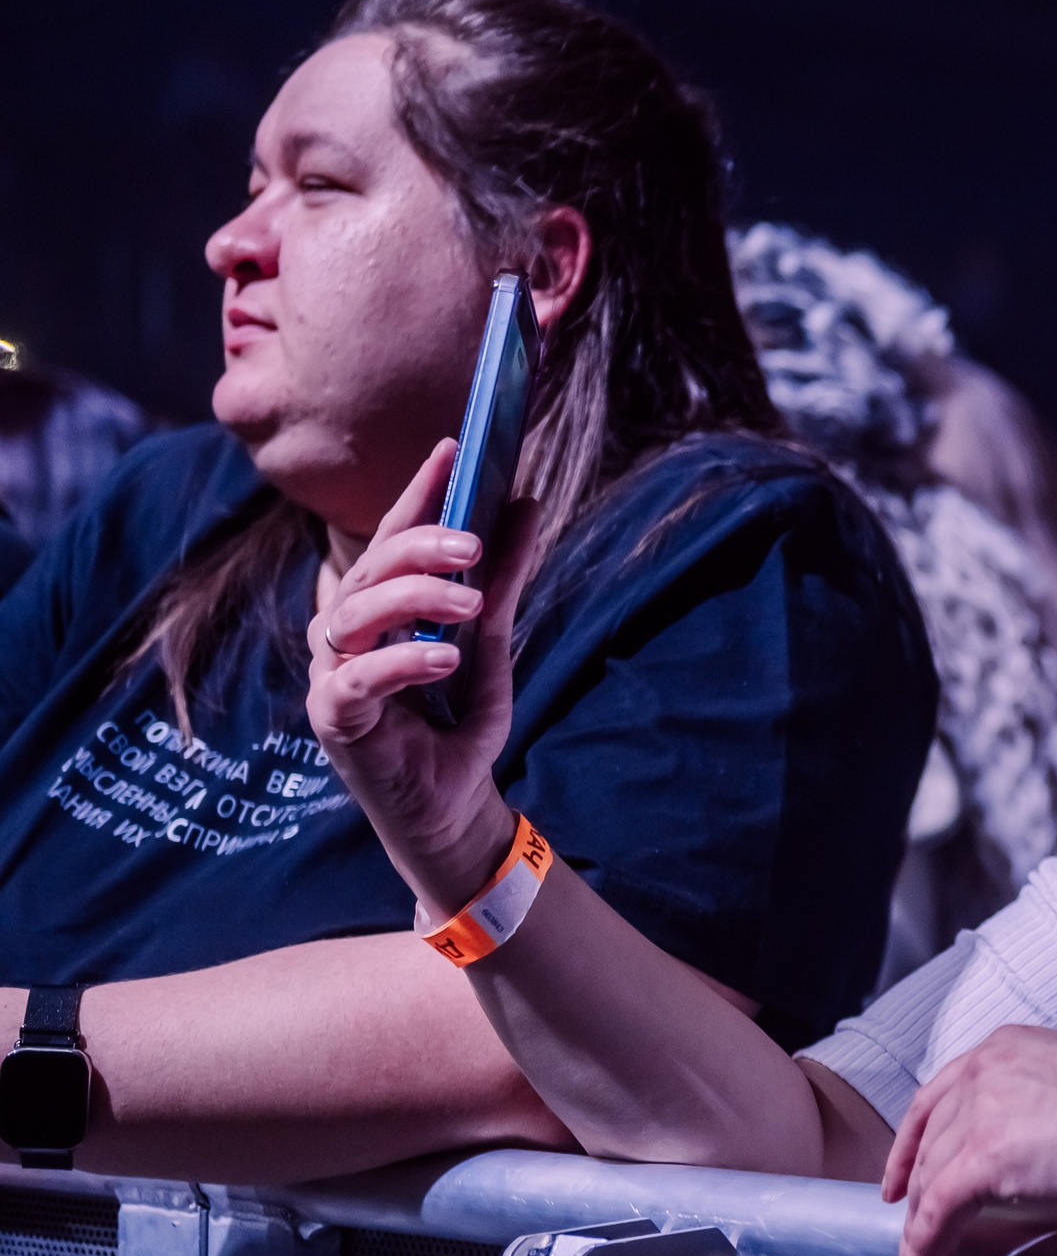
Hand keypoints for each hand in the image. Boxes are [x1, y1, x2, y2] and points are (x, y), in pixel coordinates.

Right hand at [306, 439, 541, 915]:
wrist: (455, 807)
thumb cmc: (460, 723)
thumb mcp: (491, 642)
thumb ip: (503, 579)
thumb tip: (526, 503)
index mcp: (378, 609)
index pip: (389, 537)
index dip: (417, 492)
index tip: (452, 447)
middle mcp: (345, 635)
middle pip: (368, 570)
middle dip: (419, 545)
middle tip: (475, 541)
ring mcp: (332, 676)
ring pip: (353, 615)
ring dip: (414, 599)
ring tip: (471, 602)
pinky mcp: (335, 721)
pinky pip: (354, 680)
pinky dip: (400, 662)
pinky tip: (444, 657)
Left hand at [880, 1025, 1056, 1255]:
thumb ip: (1036, 1112)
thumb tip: (1023, 1164)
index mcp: (1007, 1046)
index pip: (936, 1098)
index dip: (911, 1146)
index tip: (902, 1182)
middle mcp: (986, 1068)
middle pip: (929, 1143)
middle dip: (918, 1197)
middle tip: (920, 1238)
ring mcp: (982, 1110)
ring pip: (929, 1181)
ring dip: (922, 1232)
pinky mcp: (985, 1157)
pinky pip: (938, 1212)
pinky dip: (927, 1246)